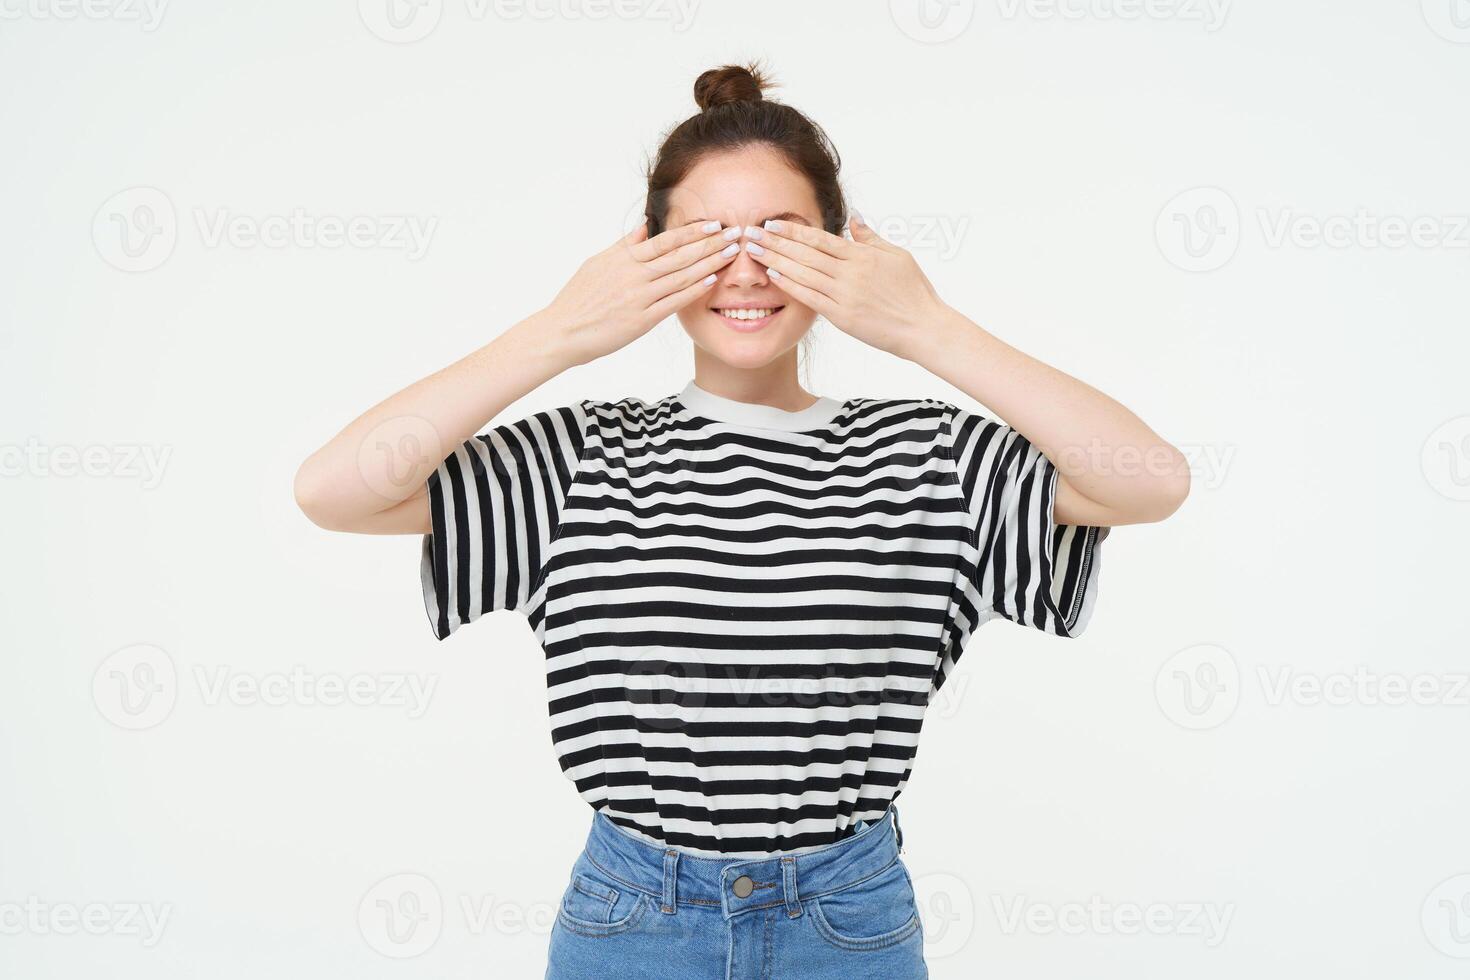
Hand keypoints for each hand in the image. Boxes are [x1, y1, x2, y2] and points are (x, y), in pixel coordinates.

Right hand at [543, 219, 740, 366]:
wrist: (562, 331)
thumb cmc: (578, 298)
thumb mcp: (597, 263)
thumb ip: (625, 246)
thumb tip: (645, 227)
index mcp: (623, 258)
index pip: (665, 240)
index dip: (692, 231)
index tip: (714, 223)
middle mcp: (633, 275)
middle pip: (679, 255)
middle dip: (710, 243)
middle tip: (735, 233)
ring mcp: (638, 298)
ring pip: (681, 276)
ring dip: (709, 263)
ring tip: (731, 254)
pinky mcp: (641, 321)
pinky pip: (673, 303)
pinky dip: (693, 291)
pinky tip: (711, 281)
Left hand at [743, 213, 948, 359]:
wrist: (923, 327)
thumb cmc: (914, 292)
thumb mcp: (897, 256)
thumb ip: (871, 238)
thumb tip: (854, 218)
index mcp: (863, 255)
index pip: (821, 238)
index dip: (794, 230)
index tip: (772, 222)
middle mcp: (851, 272)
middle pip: (806, 253)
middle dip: (776, 241)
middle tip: (752, 232)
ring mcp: (845, 294)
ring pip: (804, 273)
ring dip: (777, 261)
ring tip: (755, 252)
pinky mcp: (842, 316)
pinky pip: (811, 298)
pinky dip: (792, 286)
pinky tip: (775, 276)